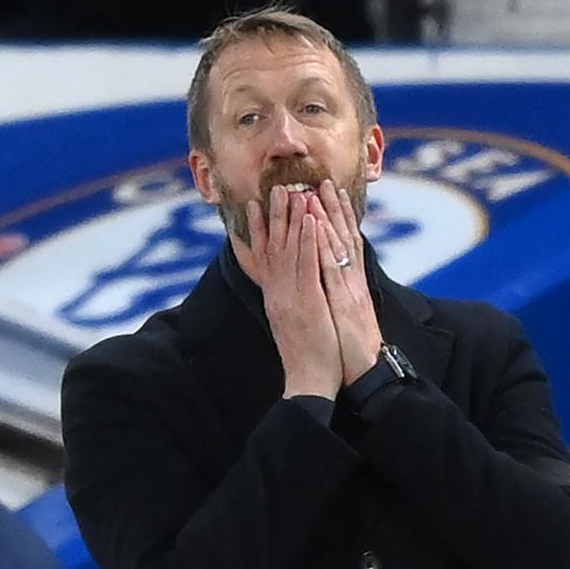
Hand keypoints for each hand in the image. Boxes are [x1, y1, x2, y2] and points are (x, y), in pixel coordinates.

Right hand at [246, 185, 343, 399]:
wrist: (307, 381)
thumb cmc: (304, 355)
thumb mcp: (289, 324)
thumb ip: (285, 302)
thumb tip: (282, 290)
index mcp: (274, 297)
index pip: (263, 257)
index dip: (259, 229)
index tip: (257, 204)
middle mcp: (278, 292)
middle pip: (274, 247)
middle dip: (275, 215)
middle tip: (277, 187)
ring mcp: (291, 296)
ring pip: (290, 250)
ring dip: (292, 219)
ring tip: (295, 191)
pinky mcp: (307, 301)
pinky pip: (308, 264)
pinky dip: (309, 240)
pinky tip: (312, 219)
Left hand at [309, 180, 383, 384]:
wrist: (362, 373)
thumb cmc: (348, 349)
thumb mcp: (343, 316)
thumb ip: (339, 295)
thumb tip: (331, 281)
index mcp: (351, 285)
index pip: (345, 245)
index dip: (339, 220)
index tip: (330, 196)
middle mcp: (352, 282)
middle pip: (344, 239)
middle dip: (334, 209)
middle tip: (324, 182)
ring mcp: (350, 290)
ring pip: (339, 247)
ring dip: (329, 219)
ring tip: (317, 193)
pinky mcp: (346, 302)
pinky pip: (333, 269)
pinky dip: (326, 246)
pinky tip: (318, 228)